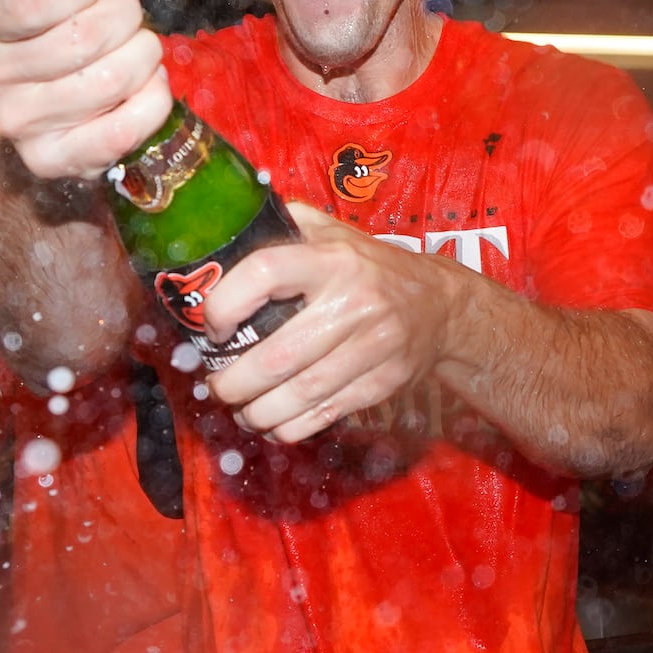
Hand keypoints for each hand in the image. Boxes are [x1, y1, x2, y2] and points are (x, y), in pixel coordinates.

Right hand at [0, 0, 170, 178]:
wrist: (34, 95)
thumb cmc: (40, 22)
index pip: (30, 0)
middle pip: (84, 38)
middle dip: (123, 14)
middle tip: (124, 14)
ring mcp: (17, 123)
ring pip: (112, 79)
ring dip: (143, 54)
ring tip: (136, 48)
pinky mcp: (51, 160)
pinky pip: (124, 129)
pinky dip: (151, 99)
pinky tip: (144, 85)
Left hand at [199, 204, 452, 442]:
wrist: (440, 306)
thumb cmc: (370, 267)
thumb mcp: (334, 233)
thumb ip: (287, 225)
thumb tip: (228, 230)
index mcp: (331, 259)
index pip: (265, 272)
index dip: (226, 303)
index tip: (213, 328)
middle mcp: (353, 302)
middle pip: (278, 356)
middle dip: (234, 382)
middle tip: (218, 386)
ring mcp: (372, 347)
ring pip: (300, 393)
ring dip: (258, 412)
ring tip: (241, 411)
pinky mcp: (384, 382)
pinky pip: (326, 414)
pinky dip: (291, 428)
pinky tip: (274, 425)